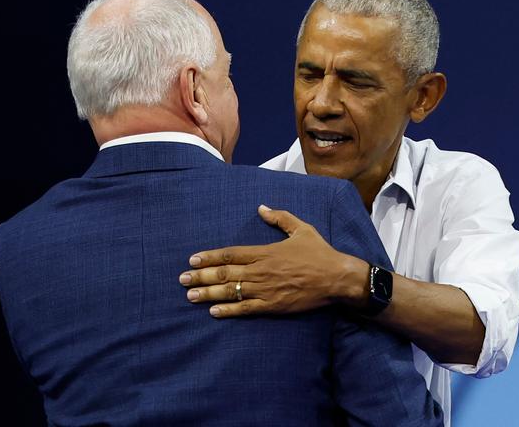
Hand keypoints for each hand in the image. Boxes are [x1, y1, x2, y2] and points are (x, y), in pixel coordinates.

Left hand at [179, 205, 369, 317]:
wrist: (336, 277)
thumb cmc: (319, 252)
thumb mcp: (301, 228)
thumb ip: (279, 217)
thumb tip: (262, 207)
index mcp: (264, 251)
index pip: (230, 253)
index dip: (209, 257)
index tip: (192, 260)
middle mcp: (260, 270)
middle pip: (224, 273)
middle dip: (201, 276)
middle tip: (182, 280)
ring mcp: (265, 289)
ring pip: (231, 291)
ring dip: (208, 294)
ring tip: (191, 296)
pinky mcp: (272, 305)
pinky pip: (246, 308)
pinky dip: (229, 310)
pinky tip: (214, 311)